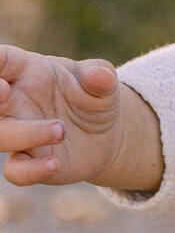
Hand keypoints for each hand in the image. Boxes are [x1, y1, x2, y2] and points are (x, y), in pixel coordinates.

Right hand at [0, 45, 140, 188]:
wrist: (105, 134)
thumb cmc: (94, 97)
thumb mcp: (102, 82)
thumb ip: (100, 76)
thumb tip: (100, 76)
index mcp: (27, 72)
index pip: (3, 60)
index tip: (0, 67)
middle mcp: (15, 101)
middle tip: (4, 91)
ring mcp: (19, 132)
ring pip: (0, 136)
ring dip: (26, 134)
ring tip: (61, 131)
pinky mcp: (29, 161)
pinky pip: (15, 171)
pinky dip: (32, 170)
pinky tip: (55, 164)